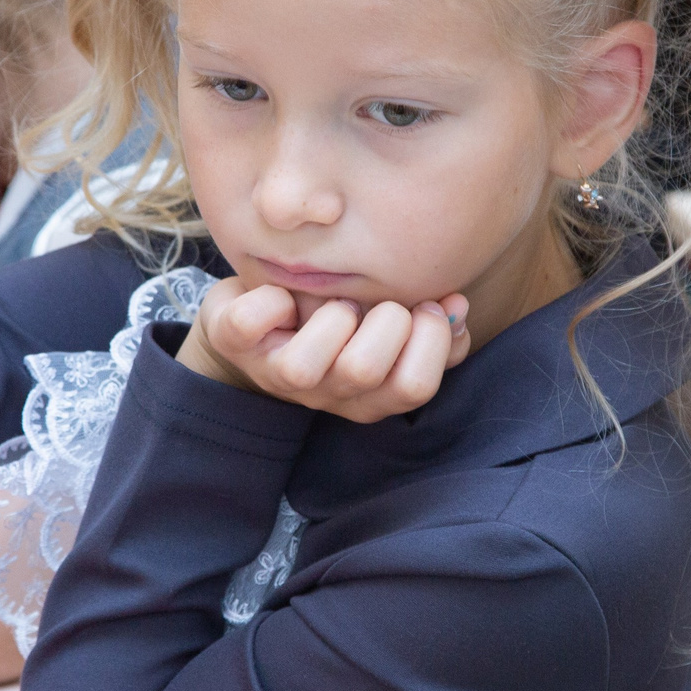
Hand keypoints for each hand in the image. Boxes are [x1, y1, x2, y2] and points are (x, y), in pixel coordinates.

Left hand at [176, 280, 469, 423]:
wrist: (257, 324)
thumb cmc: (336, 322)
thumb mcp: (390, 326)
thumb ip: (433, 326)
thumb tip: (456, 306)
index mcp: (368, 395)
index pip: (413, 387)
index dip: (431, 341)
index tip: (428, 307)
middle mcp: (324, 394)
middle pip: (363, 371)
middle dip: (384, 320)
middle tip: (381, 304)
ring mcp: (276, 373)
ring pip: (304, 365)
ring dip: (330, 316)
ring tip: (336, 302)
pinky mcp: (234, 341)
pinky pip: (250, 322)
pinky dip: (270, 299)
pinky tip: (282, 295)